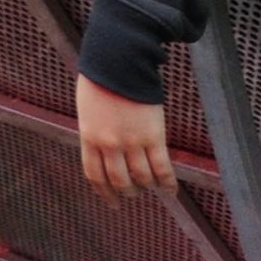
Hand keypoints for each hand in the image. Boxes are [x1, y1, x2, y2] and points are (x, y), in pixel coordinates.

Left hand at [76, 78, 175, 195]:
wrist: (119, 60)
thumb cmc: (102, 77)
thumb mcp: (89, 108)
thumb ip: (95, 128)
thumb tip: (102, 141)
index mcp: (90, 138)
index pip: (95, 175)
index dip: (105, 192)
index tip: (112, 201)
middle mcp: (109, 146)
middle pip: (118, 180)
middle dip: (127, 191)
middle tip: (134, 194)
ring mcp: (131, 142)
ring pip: (140, 176)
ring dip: (147, 186)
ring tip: (152, 188)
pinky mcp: (153, 134)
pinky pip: (161, 164)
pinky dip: (167, 180)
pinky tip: (171, 189)